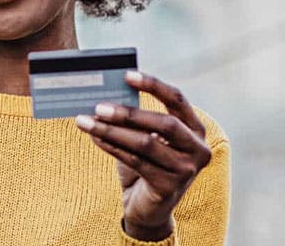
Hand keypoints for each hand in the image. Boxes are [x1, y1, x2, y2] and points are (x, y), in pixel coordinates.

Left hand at [75, 71, 210, 241]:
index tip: (127, 75)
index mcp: (195, 130)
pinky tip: (95, 138)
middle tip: (99, 106)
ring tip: (86, 121)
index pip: (177, 100)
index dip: (153, 85)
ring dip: (112, 130)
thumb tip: (107, 97)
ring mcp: (186, 170)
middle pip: (164, 123)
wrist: (148, 209)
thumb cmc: (146, 166)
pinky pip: (135, 161)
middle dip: (129, 113)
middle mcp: (198, 149)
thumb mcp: (147, 139)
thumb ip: (138, 121)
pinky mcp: (168, 187)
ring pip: (146, 143)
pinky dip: (112, 147)